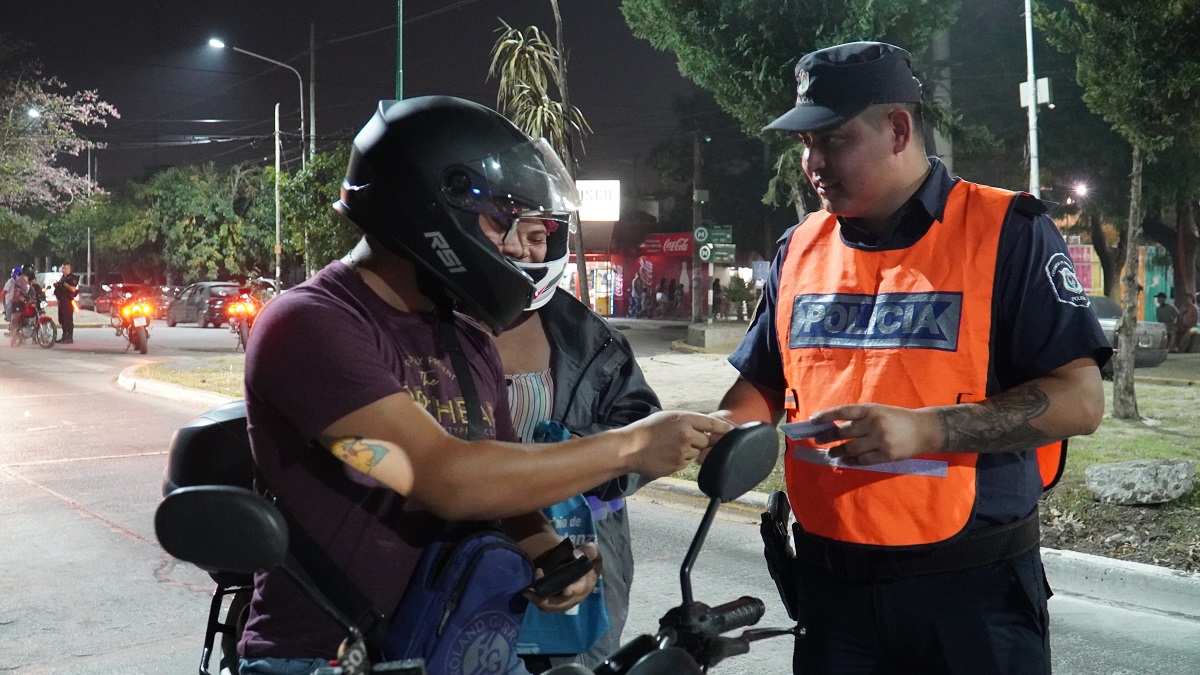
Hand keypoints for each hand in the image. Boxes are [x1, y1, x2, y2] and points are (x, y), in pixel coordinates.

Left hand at [523, 542, 602, 613]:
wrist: (586, 566)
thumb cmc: (588, 557)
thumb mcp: (592, 551)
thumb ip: (588, 551)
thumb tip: (576, 555)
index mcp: (586, 583)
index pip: (579, 589)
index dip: (572, 590)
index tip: (565, 590)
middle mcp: (576, 596)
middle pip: (561, 604)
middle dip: (545, 600)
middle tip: (530, 592)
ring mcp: (567, 601)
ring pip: (551, 607)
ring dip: (539, 600)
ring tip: (527, 591)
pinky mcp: (558, 601)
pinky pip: (546, 605)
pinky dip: (538, 598)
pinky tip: (531, 588)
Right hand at [621, 411, 732, 478]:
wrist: (629, 447)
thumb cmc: (646, 430)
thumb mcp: (669, 417)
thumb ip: (690, 421)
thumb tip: (711, 425)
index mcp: (684, 419)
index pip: (712, 424)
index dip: (724, 428)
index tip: (731, 432)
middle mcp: (686, 434)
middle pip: (705, 442)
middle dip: (698, 442)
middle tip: (681, 440)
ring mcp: (683, 451)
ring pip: (696, 454)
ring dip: (688, 452)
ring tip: (669, 447)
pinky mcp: (678, 464)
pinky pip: (686, 463)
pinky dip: (680, 460)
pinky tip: (666, 455)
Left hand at [808, 403, 941, 465]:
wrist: (923, 430)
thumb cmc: (896, 418)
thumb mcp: (878, 411)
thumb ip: (859, 417)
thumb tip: (834, 425)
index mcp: (870, 410)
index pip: (842, 411)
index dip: (826, 416)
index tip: (812, 420)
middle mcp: (873, 424)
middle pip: (843, 432)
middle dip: (827, 436)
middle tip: (817, 440)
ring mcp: (879, 440)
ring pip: (850, 448)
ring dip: (837, 451)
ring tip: (830, 453)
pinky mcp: (885, 455)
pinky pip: (862, 460)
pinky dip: (850, 461)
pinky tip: (843, 461)